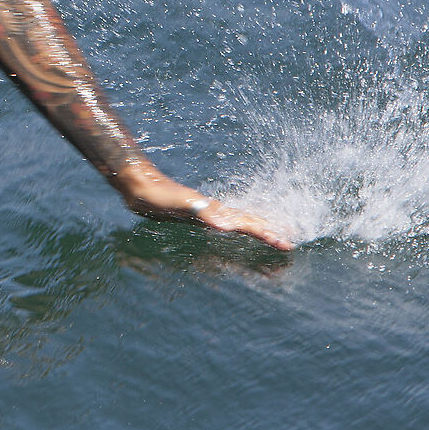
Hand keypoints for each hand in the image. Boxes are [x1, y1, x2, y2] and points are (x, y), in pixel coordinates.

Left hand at [115, 163, 295, 251]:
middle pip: (249, 222)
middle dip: (269, 233)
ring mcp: (206, 211)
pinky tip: (236, 230)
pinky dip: (238, 228)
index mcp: (215, 211)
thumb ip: (202, 213)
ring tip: (273, 236)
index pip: (248, 225)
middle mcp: (214, 210)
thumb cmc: (156, 197)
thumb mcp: (178, 206)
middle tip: (289, 244)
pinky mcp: (196, 213)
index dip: (267, 235)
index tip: (287, 244)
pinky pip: (224, 223)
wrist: (139, 184)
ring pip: (239, 222)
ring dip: (257, 230)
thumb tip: (226, 225)